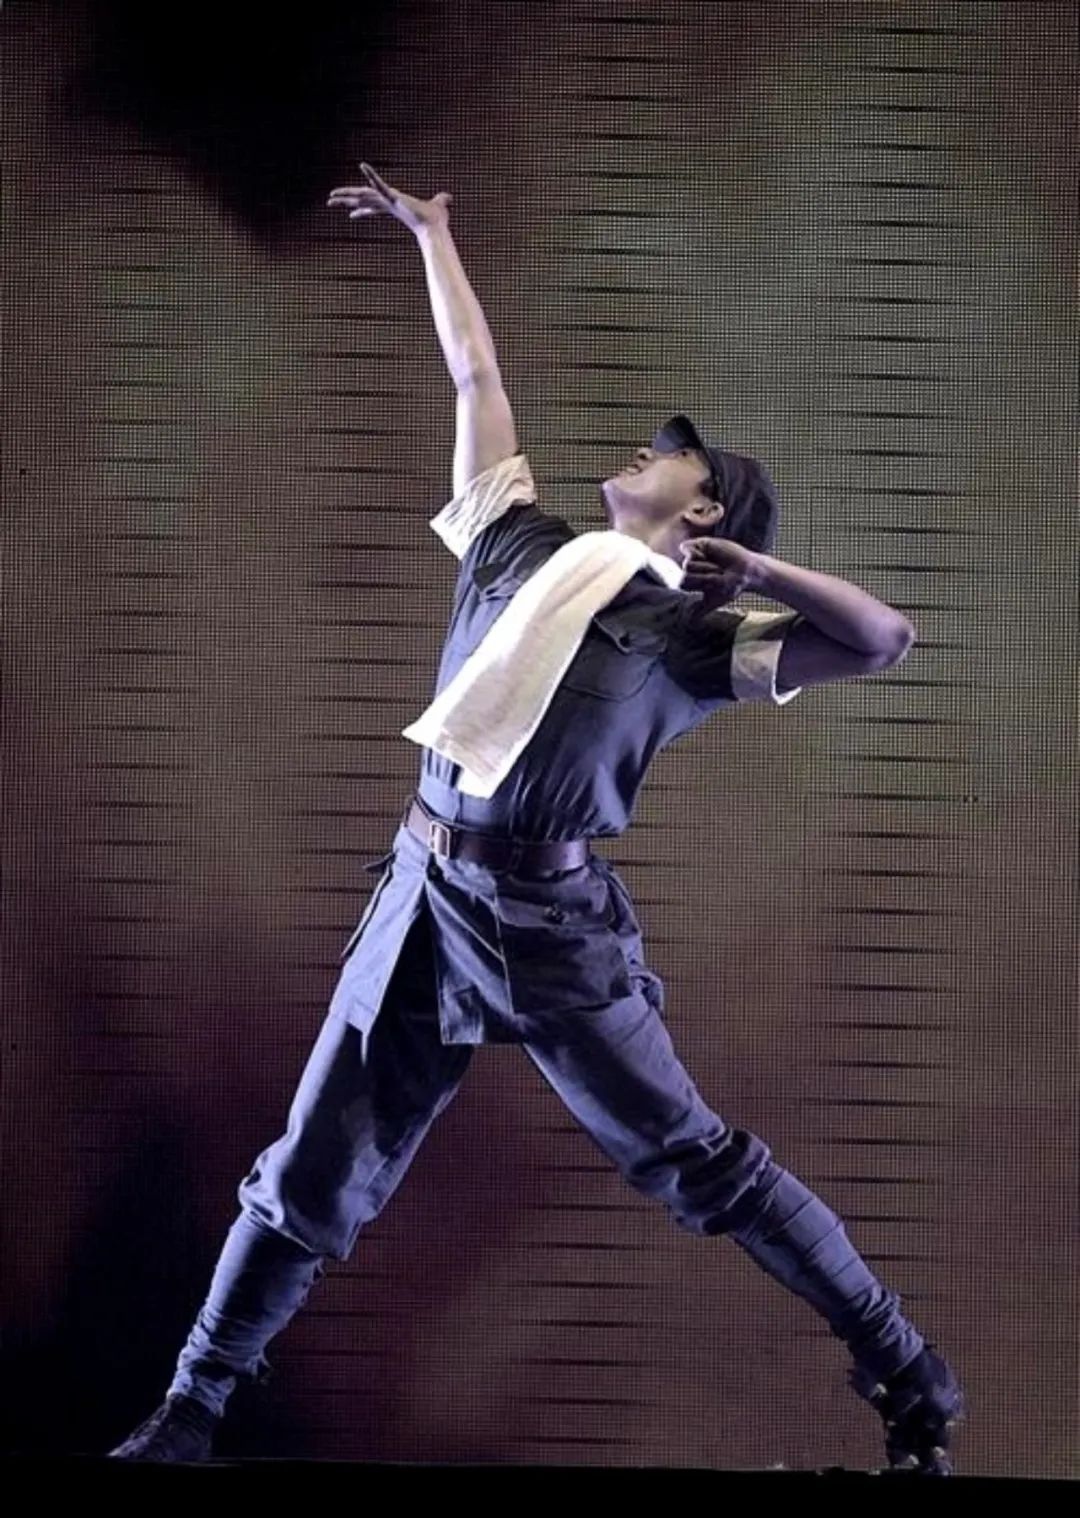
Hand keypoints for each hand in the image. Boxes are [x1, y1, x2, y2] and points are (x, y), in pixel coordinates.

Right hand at [326, 162, 451, 234]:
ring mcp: (388, 201)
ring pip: (363, 195)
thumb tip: (449, 198)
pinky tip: (363, 165)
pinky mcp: (392, 198)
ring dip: (347, 193)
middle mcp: (388, 204)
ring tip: (331, 195)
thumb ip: (442, 200)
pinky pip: (379, 185)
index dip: (362, 211)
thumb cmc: (437, 221)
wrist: (436, 228)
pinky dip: (372, 175)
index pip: (374, 206)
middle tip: (329, 200)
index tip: (351, 215)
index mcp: (394, 206)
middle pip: (363, 199)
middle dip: (345, 200)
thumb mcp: (439, 205)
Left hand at [678, 536, 761, 610]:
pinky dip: (696, 554)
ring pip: (686, 564)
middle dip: (703, 578)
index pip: (681, 584)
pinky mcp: (699, 544)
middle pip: (684, 575)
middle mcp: (692, 569)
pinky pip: (685, 548)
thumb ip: (701, 609)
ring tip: (718, 567)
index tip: (712, 587)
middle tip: (718, 576)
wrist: (746, 572)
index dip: (698, 585)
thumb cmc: (731, 586)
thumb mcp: (715, 600)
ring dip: (705, 568)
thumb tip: (689, 622)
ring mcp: (695, 556)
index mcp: (693, 581)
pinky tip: (708, 556)